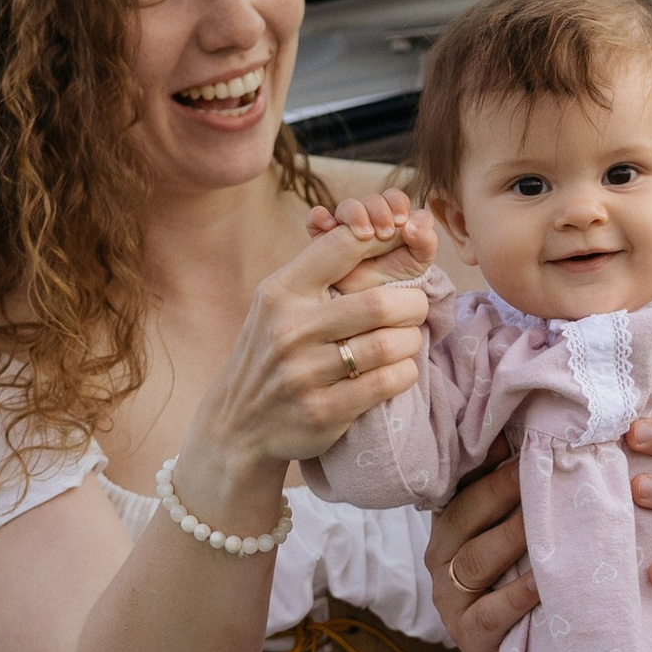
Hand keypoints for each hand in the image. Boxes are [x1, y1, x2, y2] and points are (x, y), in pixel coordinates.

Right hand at [186, 215, 434, 499]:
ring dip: (411, 341)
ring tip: (406, 340)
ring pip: (389, 345)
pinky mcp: (322, 412)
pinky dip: (404, 373)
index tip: (405, 244)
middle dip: (412, 305)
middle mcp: (289, 330)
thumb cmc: (272, 351)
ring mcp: (304, 374)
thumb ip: (319, 269)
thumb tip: (378, 227)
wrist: (236, 424)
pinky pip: (387, 383)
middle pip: (380, 303)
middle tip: (415, 309)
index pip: (342, 246)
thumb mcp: (278, 303)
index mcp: (281, 292)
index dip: (384, 238)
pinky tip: (398, 370)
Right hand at [307, 189, 440, 290]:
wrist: (370, 309)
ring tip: (364, 235)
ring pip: (347, 206)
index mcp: (392, 220)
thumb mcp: (418, 263)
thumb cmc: (395, 282)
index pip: (394, 198)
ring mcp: (344, 228)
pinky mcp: (322, 239)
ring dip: (356, 214)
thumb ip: (426, 241)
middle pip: (371, 199)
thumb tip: (420, 218)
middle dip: (379, 210)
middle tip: (385, 233)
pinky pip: (316, 219)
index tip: (401, 221)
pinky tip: (329, 226)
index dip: (397, 203)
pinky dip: (320, 217)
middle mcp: (368, 220)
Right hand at [424, 456, 534, 651]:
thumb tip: (529, 443)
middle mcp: (441, 559)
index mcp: (448, 529)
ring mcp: (451, 600)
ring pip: (475, 560)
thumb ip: (507, 502)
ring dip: (510, 536)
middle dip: (499, 490)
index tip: (513, 438)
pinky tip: (541, 580)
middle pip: (464, 518)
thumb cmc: (508, 587)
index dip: (482, 464)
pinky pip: (491, 612)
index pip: (459, 488)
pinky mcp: (470, 636)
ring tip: (542, 516)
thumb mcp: (502, 543)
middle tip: (535, 465)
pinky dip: (516, 594)